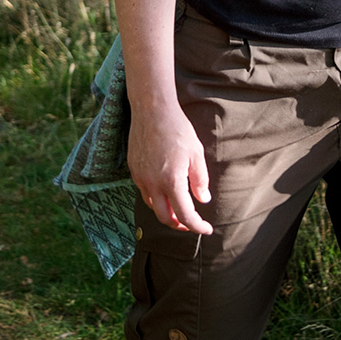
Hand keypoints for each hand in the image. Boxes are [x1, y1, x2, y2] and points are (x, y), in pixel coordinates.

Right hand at [129, 98, 215, 233]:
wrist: (152, 110)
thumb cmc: (178, 129)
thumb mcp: (196, 154)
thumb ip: (200, 180)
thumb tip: (203, 200)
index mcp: (172, 181)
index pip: (185, 215)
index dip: (197, 226)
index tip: (207, 228)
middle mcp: (153, 184)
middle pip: (165, 218)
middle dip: (179, 225)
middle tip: (191, 223)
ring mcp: (140, 178)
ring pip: (152, 206)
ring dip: (166, 212)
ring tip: (178, 209)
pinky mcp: (133, 170)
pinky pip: (144, 192)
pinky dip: (156, 199)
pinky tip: (164, 191)